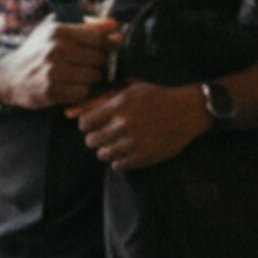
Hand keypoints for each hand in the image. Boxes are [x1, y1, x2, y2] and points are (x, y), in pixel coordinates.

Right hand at [0, 18, 123, 111]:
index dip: (110, 45)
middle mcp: (56, 49)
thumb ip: (86, 27)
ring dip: (94, 79)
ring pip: (94, 76)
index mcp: (59, 31)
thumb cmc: (37, 51)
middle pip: (100, 58)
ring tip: (84, 76)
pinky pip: (83, 92)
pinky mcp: (52, 91)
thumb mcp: (55, 31)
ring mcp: (53, 71)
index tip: (112, 50)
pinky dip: (83, 92)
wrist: (9, 77)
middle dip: (103, 64)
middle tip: (97, 66)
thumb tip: (115, 25)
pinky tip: (74, 87)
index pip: (99, 37)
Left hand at [68, 80, 210, 171]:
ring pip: (102, 155)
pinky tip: (129, 150)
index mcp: (118, 106)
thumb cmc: (157, 97)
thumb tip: (68, 112)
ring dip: (108, 149)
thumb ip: (99, 100)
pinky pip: (118, 166)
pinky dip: (120, 160)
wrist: (188, 111)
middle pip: (91, 141)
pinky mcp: (143, 157)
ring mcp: (133, 143)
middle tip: (109, 133)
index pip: (84, 124)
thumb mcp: (129, 91)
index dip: (89, 124)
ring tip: (120, 142)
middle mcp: (123, 125)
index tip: (98, 123)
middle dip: (97, 137)